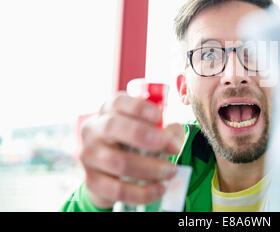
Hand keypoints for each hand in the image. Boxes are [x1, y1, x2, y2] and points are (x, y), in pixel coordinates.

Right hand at [79, 92, 184, 208]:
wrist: (111, 170)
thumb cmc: (136, 141)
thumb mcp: (150, 129)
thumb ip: (166, 129)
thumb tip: (174, 137)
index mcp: (109, 110)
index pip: (118, 102)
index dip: (140, 108)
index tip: (160, 117)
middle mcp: (94, 129)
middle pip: (113, 126)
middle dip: (144, 136)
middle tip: (172, 147)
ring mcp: (89, 155)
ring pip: (118, 162)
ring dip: (151, 168)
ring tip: (171, 171)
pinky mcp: (92, 181)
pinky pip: (117, 189)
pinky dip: (143, 192)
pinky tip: (160, 189)